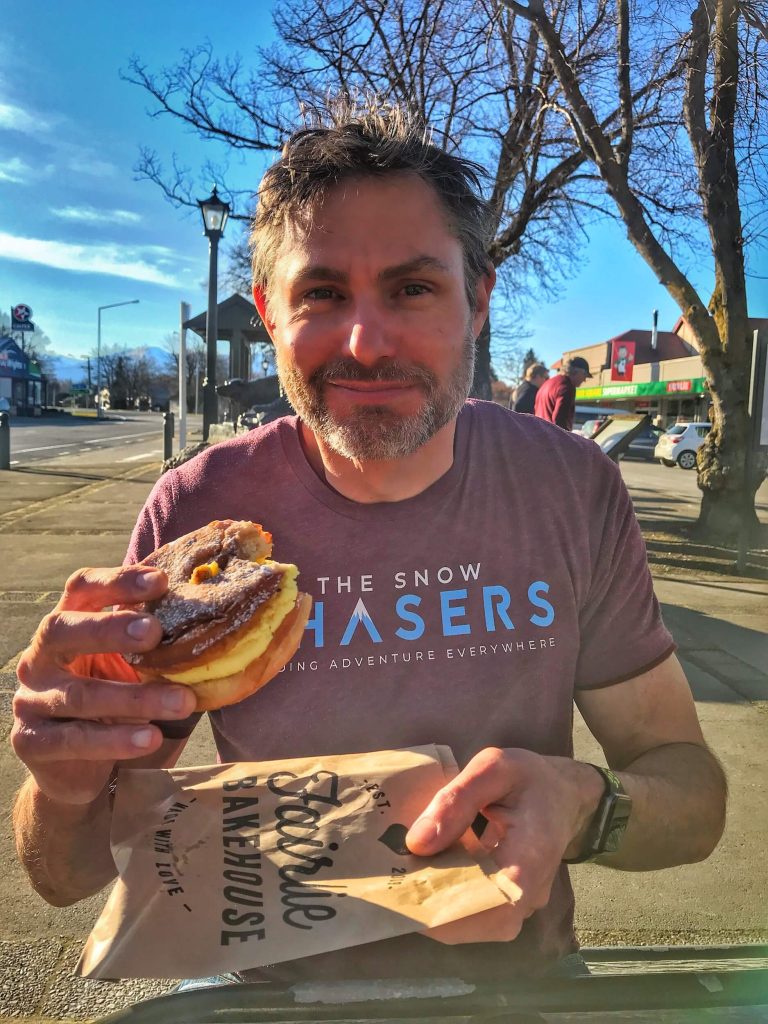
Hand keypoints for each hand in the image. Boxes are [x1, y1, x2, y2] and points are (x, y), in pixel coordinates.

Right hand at [11, 566, 196, 805]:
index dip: (117, 581)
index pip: (82, 589)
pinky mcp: (32, 741)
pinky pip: (74, 739)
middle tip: (155, 632)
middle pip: (63, 629)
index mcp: (68, 624)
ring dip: (135, 698)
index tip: (160, 581)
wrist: (79, 770)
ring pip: (80, 694)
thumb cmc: (115, 702)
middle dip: (110, 629)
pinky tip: (151, 739)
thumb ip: (158, 644)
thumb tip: (221, 616)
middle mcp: (41, 656)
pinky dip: (115, 740)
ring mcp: (31, 699)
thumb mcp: (134, 667)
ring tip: (182, 702)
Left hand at [405, 747, 601, 942]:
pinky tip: (419, 874)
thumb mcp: (494, 767)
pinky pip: (473, 915)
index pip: (480, 907)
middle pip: (469, 922)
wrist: (565, 794)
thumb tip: (416, 843)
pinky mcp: (506, 905)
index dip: (435, 904)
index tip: (396, 885)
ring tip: (397, 876)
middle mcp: (526, 898)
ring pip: (469, 924)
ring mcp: (518, 907)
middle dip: (425, 904)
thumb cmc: (530, 778)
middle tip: (387, 878)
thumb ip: (456, 799)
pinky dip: (443, 899)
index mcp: (528, 863)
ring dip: (431, 904)